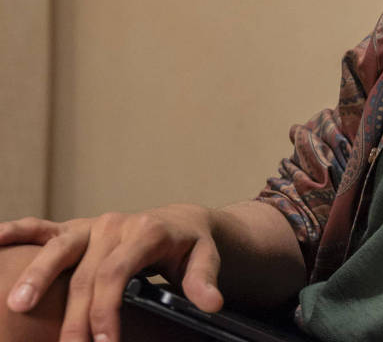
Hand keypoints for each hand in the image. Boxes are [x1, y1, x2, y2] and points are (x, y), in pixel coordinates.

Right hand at [1, 205, 221, 341]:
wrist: (181, 220)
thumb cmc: (191, 243)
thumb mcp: (206, 258)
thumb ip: (204, 280)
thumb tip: (211, 304)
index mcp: (146, 231)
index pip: (117, 272)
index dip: (106, 308)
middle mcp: (115, 225)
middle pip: (85, 272)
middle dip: (75, 314)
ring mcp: (92, 225)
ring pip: (59, 249)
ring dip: (37, 276)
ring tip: (18, 306)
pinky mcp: (76, 229)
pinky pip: (43, 228)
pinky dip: (18, 232)